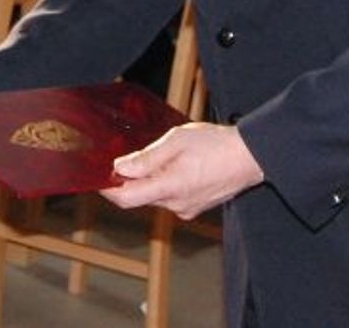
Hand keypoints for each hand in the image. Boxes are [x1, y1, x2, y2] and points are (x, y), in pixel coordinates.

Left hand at [100, 122, 263, 219]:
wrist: (251, 156)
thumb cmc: (216, 144)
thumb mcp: (177, 140)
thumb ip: (146, 158)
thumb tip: (119, 168)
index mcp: (170, 187)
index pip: (126, 198)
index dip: (107, 189)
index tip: (97, 177)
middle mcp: (176, 204)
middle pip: (140, 196)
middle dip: (131, 179)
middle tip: (130, 155)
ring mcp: (187, 208)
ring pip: (155, 196)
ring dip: (151, 180)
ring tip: (165, 155)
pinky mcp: (196, 207)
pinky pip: (171, 198)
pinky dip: (166, 184)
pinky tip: (180, 165)